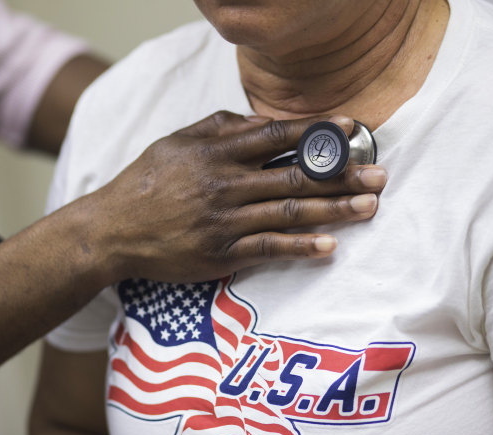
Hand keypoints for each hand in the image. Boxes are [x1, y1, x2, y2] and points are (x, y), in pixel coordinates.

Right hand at [86, 111, 386, 282]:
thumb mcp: (175, 143)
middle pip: (294, 175)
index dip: (318, 132)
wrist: (113, 231)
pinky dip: (299, 248)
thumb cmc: (145, 184)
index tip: (353, 128)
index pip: (277, 136)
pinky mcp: (219, 253)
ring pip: (288, 212)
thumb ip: (217, 128)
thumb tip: (261, 122)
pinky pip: (268, 249)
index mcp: (215, 152)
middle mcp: (224, 184)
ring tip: (368, 207)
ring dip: (333, 210)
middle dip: (341, 175)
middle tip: (379, 176)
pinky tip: (329, 246)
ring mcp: (223, 221)